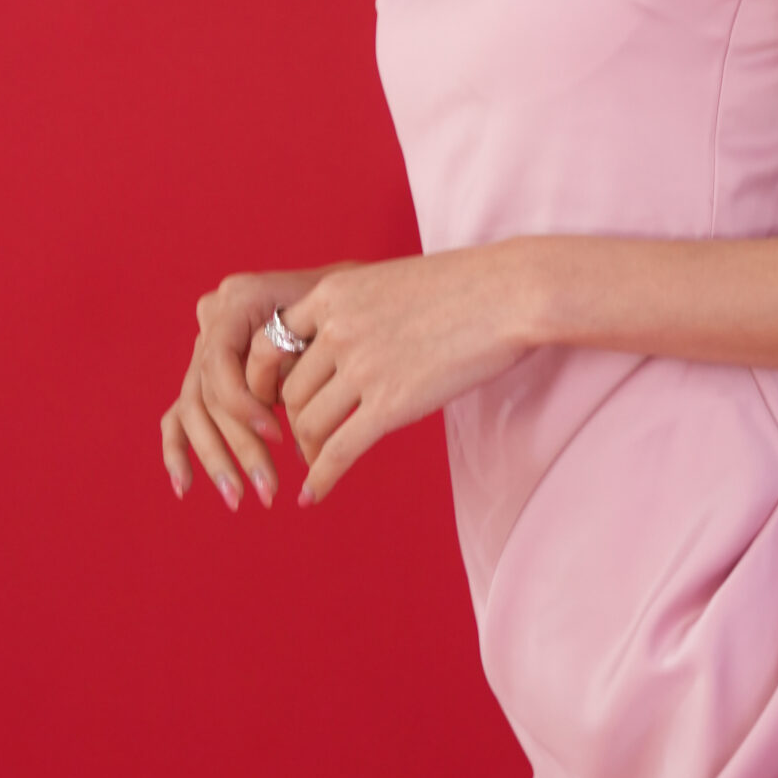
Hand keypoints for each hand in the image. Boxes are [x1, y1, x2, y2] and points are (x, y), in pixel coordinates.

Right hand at [161, 267, 325, 509]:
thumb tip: (290, 430)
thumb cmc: (340, 309)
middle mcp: (209, 319)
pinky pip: (178, 416)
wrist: (338, 296)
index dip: (243, 405)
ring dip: (215, 459)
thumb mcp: (326, 324)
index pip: (219, 363)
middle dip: (238, 446)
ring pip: (193, 412)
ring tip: (239, 499)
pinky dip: (177, 452)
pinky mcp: (199, 378)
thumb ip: (297, 363)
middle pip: (208, 394)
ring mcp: (200, 349)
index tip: (279, 436)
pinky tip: (185, 488)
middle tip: (267, 490)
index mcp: (237, 299)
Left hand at [248, 242, 532, 506]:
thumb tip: (346, 340)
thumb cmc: (464, 285)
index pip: (272, 345)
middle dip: (291, 422)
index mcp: (332, 294)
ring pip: (309, 424)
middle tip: (302, 439)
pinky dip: (320, 478)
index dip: (268, 381)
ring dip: (308, 450)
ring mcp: (363, 368)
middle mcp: (337, 330)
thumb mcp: (391, 282)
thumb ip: (358, 310)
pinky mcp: (391, 404)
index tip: (276, 401)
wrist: (509, 293)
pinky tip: (313, 495)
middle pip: (290, 391)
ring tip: (316, 463)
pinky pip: (339, 450)